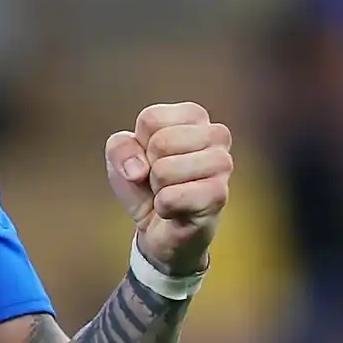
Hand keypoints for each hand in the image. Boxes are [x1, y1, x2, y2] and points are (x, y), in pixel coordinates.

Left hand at [105, 102, 231, 275]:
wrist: (159, 227)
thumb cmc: (145, 184)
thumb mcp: (121, 158)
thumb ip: (120, 147)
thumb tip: (138, 169)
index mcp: (193, 115)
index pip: (151, 119)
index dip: (139, 144)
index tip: (149, 157)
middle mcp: (216, 134)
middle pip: (161, 142)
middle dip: (149, 167)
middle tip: (160, 179)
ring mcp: (223, 164)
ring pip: (166, 169)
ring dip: (158, 187)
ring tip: (169, 191)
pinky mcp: (220, 195)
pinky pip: (172, 197)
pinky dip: (163, 207)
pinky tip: (175, 209)